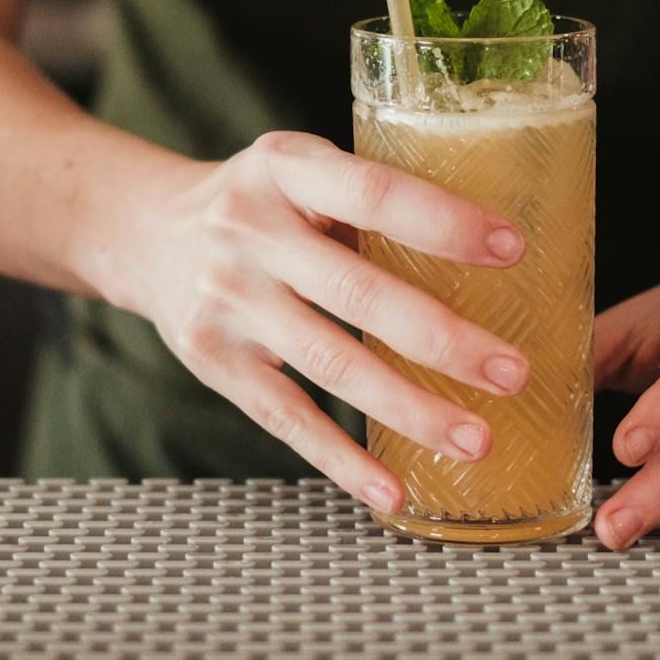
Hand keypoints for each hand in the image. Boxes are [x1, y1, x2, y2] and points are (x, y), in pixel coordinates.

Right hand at [105, 131, 531, 513]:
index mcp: (285, 167)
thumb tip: (494, 250)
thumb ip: (369, 199)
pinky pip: (287, 418)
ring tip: (476, 438)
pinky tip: (392, 492)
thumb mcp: (302, 171)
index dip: (442, 222)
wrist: (145, 232)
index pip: (373, 192)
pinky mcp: (213, 361)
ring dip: (410, 409)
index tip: (512, 250)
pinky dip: (342, 460)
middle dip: (443, 339)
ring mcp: (227, 300)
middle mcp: (250, 231)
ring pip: (331, 365)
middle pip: (358, 293)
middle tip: (513, 372)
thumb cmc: (260, 202)